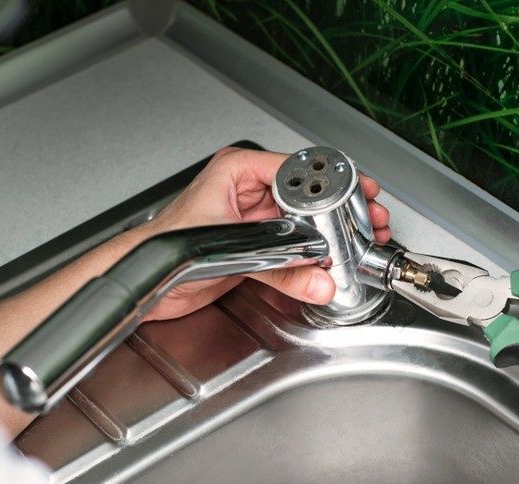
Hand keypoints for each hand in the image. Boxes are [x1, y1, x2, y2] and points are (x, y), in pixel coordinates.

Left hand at [124, 146, 390, 321]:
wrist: (148, 276)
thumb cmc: (167, 245)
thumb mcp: (229, 252)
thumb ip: (278, 269)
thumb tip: (317, 279)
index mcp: (238, 171)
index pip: (298, 169)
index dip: (332, 182)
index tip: (359, 191)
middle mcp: (248, 189)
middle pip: (307, 193)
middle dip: (340, 207)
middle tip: (370, 214)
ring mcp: (254, 216)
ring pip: (304, 219)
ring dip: (332, 230)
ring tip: (360, 235)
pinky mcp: (256, 243)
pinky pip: (293, 244)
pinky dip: (313, 252)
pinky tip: (333, 257)